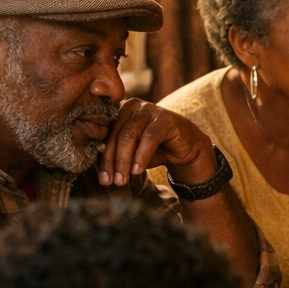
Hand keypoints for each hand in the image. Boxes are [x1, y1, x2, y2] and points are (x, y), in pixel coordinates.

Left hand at [98, 100, 215, 187]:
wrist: (187, 149)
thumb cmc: (157, 150)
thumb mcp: (133, 153)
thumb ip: (117, 156)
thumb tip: (102, 174)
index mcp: (119, 111)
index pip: (105, 134)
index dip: (101, 157)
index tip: (102, 179)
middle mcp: (131, 106)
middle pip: (115, 134)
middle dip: (112, 161)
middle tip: (110, 181)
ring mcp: (149, 109)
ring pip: (129, 135)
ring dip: (124, 160)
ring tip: (123, 179)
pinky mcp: (166, 118)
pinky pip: (149, 138)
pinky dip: (141, 155)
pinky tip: (138, 170)